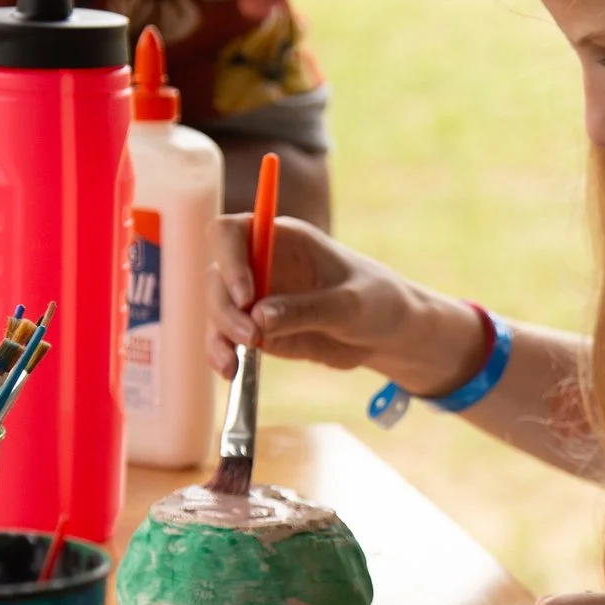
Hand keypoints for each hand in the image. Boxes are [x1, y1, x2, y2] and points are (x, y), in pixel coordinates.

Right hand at [207, 215, 475, 385]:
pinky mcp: (256, 328)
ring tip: (236, 363)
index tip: (246, 294)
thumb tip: (258, 316)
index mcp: (285, 238)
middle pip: (217, 275)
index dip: (229, 258)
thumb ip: (307, 309)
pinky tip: (231, 372)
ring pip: (217, 309)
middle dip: (225, 307)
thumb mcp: (350, 305)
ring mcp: (255, 296)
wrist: (387, 334)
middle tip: (251, 337)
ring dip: (220, 335)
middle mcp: (261, 263)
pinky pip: (226, 338)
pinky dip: (223, 354)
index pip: (232, 232)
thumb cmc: (377, 301)